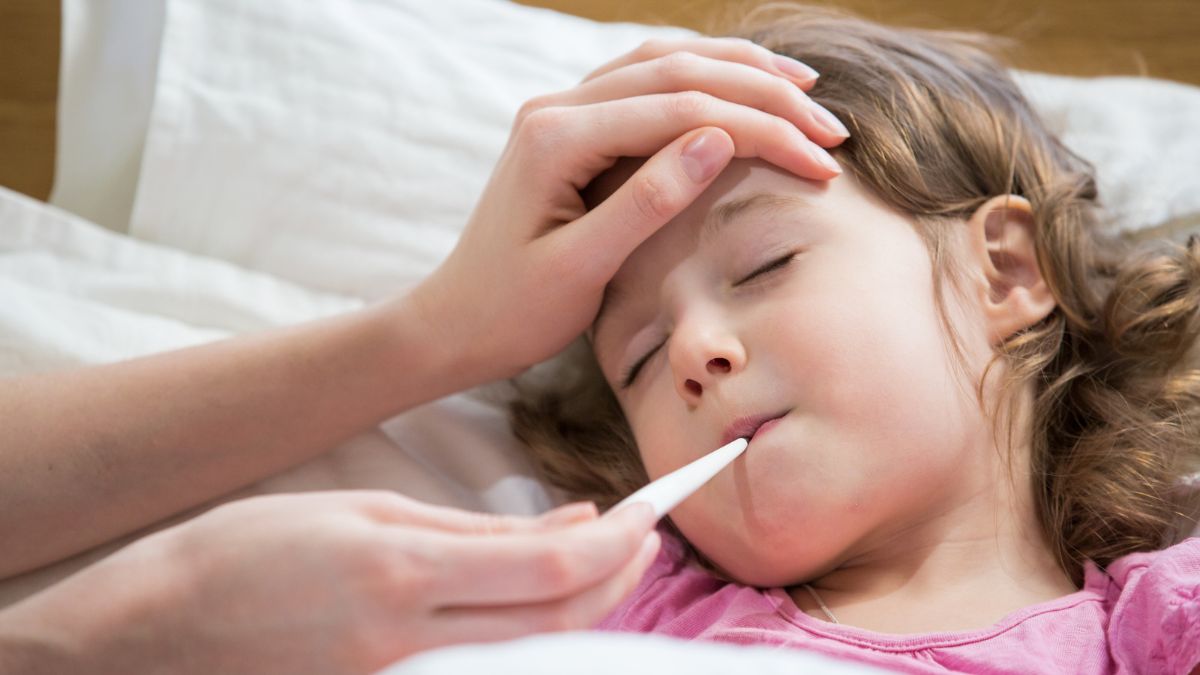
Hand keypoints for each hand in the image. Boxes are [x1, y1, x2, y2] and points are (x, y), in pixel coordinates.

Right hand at [2, 492, 658, 673]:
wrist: (151, 636)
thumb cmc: (244, 554)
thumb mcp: (362, 512)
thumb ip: (472, 529)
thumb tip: (568, 525)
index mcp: (400, 577)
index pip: (550, 570)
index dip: (617, 543)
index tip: (650, 510)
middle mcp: (410, 645)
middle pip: (560, 624)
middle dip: (621, 578)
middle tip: (644, 534)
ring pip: (535, 653)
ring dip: (587, 605)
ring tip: (605, 558)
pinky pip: (489, 668)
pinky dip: (533, 631)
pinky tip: (542, 597)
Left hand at [411, 37, 847, 382]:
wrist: (454, 323)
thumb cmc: (510, 311)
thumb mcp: (578, 270)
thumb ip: (644, 202)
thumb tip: (716, 140)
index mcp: (556, 138)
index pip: (681, 109)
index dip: (761, 129)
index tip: (820, 162)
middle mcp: (557, 108)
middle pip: (679, 70)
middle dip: (765, 94)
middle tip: (831, 130)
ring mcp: (561, 110)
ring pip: (664, 61)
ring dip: (739, 71)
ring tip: (805, 89)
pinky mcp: (570, 126)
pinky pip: (645, 80)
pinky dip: (702, 77)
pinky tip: (739, 87)